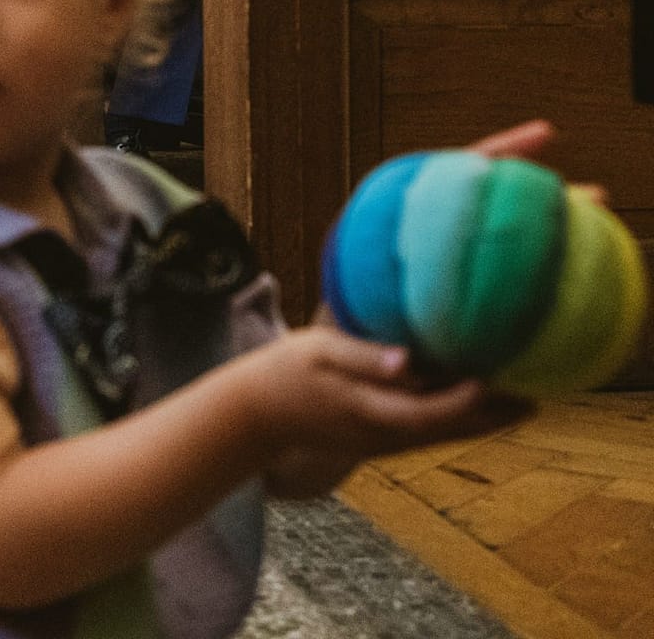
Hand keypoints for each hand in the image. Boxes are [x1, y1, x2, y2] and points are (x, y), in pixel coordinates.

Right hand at [236, 327, 531, 463]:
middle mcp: (387, 435)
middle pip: (456, 429)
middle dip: (497, 412)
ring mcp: (385, 442)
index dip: (473, 399)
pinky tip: (478, 400)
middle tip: (540, 390)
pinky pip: (432, 429)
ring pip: (447, 433)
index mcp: (373, 412)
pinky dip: (461, 416)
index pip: (436, 412)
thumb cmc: (284, 373)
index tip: (503, 377)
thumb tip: (407, 361)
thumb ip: (363, 356)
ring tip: (524, 396)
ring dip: (485, 417)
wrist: (254, 416)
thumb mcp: (316, 353)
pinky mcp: (380, 438)